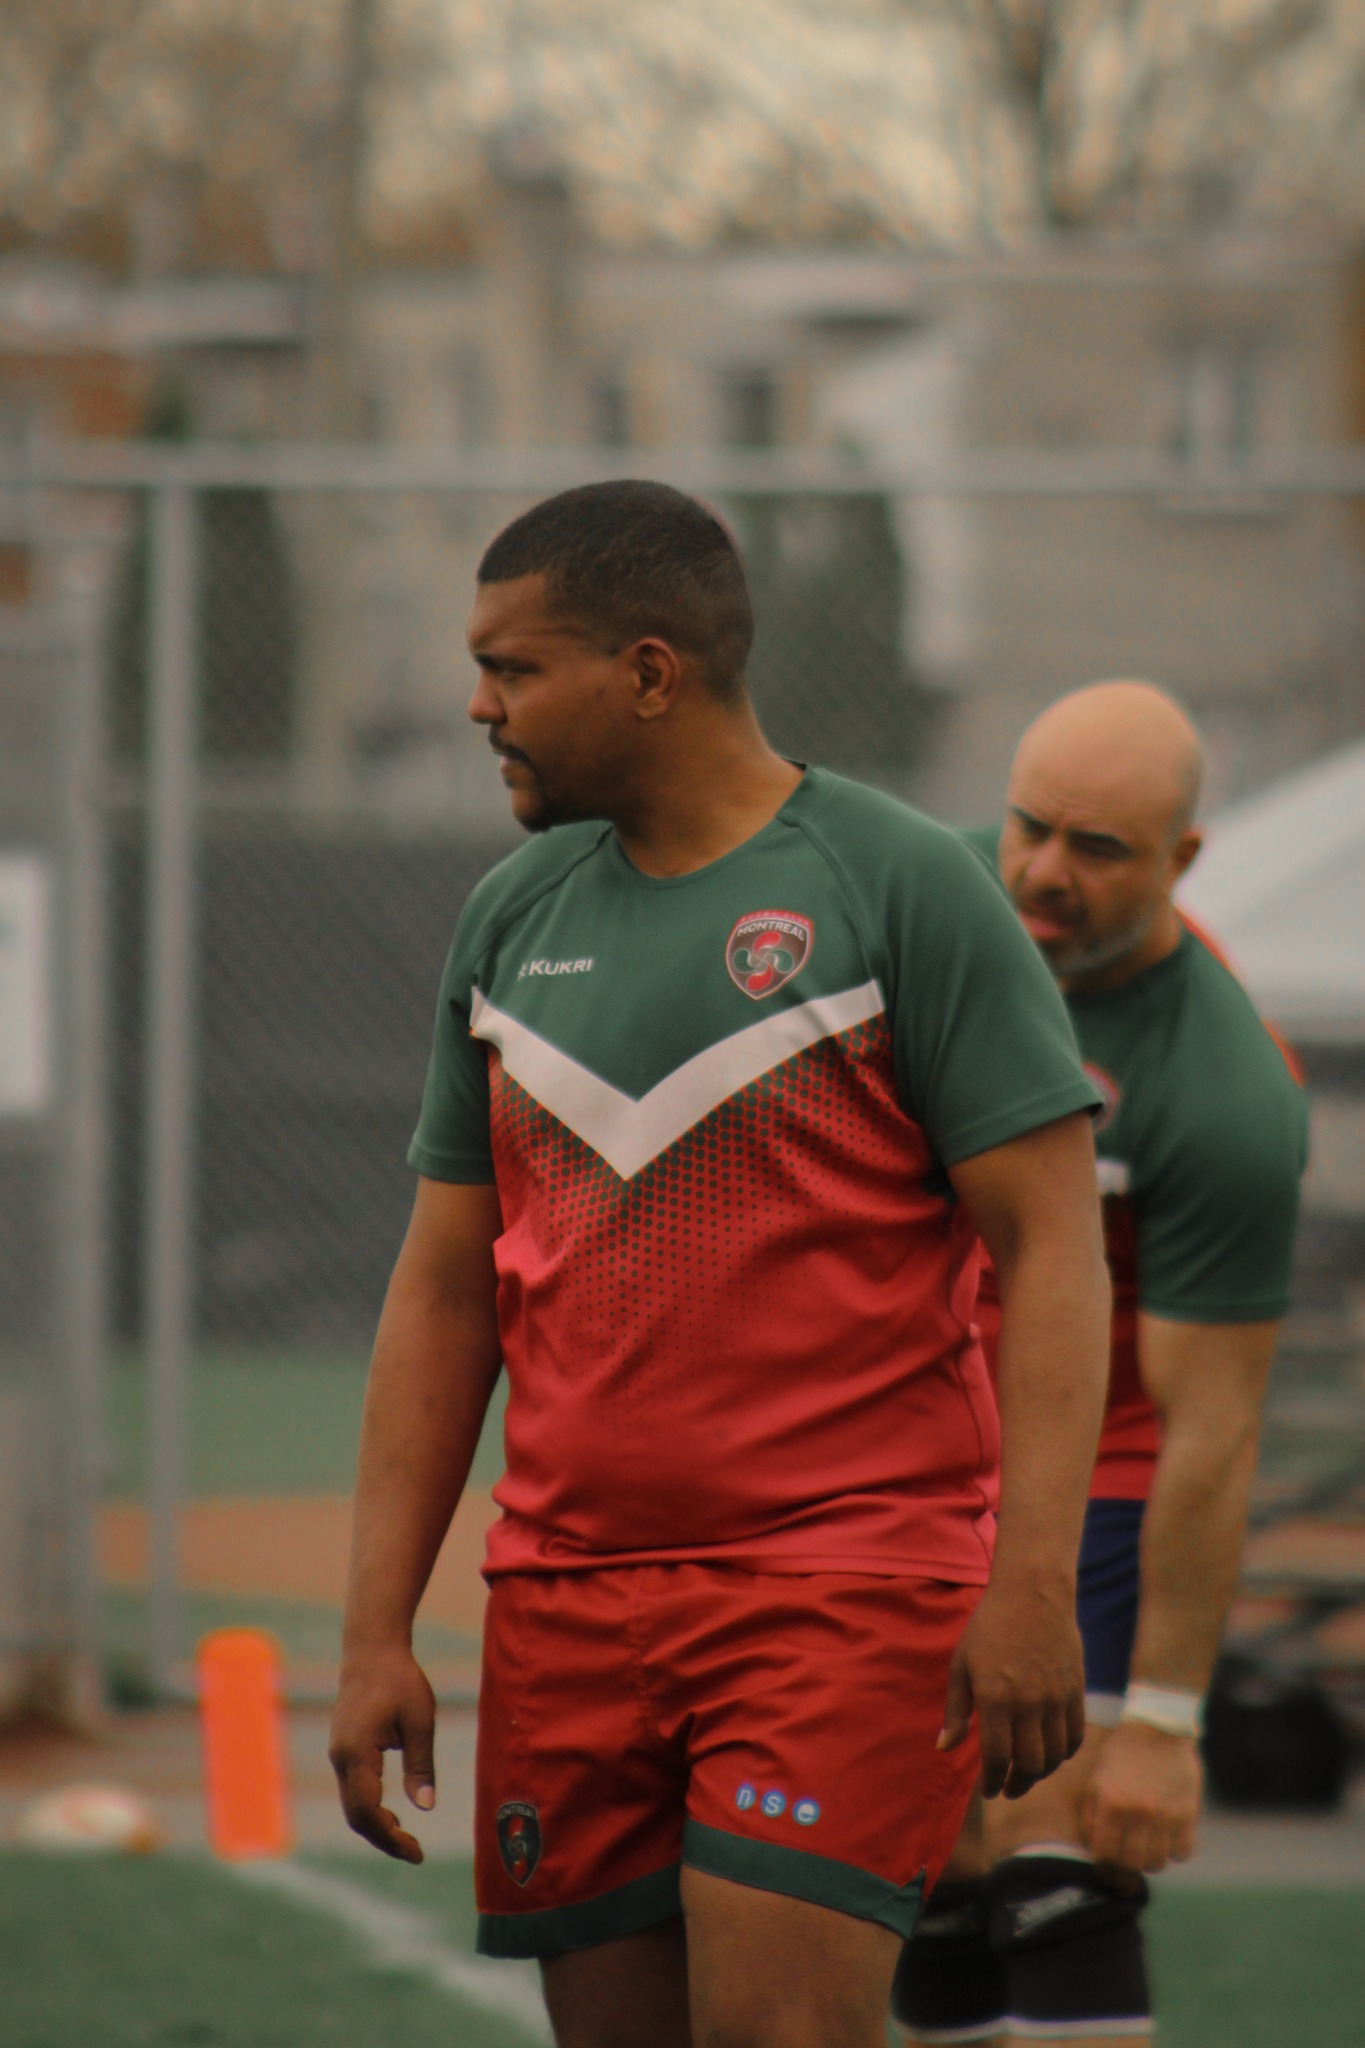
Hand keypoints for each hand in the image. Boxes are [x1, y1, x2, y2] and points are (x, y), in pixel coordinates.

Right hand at [329, 1642, 437, 1862]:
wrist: (371, 1648)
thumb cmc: (399, 1680)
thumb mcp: (420, 1720)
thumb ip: (421, 1764)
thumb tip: (426, 1807)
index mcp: (356, 1753)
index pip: (367, 1811)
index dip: (390, 1838)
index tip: (416, 1853)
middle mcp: (340, 1758)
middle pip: (356, 1815)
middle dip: (383, 1839)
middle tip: (415, 1853)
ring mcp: (338, 1754)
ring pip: (352, 1804)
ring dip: (376, 1826)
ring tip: (406, 1838)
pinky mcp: (343, 1749)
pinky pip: (352, 1790)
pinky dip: (370, 1809)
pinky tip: (392, 1815)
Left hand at [938, 1574, 1084, 1798]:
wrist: (1032, 1594)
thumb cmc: (989, 1628)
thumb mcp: (961, 1665)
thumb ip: (956, 1711)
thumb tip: (944, 1748)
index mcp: (995, 1698)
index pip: (997, 1758)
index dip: (992, 1782)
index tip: (988, 1791)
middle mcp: (1029, 1703)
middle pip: (1030, 1765)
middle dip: (1017, 1785)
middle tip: (1008, 1789)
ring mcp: (1056, 1699)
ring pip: (1055, 1756)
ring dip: (1040, 1773)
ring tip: (1027, 1774)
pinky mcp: (1075, 1691)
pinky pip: (1074, 1737)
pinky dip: (1063, 1754)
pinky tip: (1050, 1754)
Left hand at [1082, 1719, 1201, 1872]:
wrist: (1158, 1727)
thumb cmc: (1122, 1755)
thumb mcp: (1097, 1780)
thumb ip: (1093, 1816)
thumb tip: (1096, 1851)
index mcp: (1110, 1803)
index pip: (1104, 1854)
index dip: (1104, 1862)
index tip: (1107, 1860)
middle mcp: (1136, 1812)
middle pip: (1132, 1864)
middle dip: (1127, 1863)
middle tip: (1129, 1852)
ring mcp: (1164, 1814)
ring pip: (1158, 1863)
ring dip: (1151, 1859)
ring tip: (1149, 1844)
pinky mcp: (1188, 1813)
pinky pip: (1183, 1852)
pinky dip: (1175, 1851)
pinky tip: (1169, 1837)